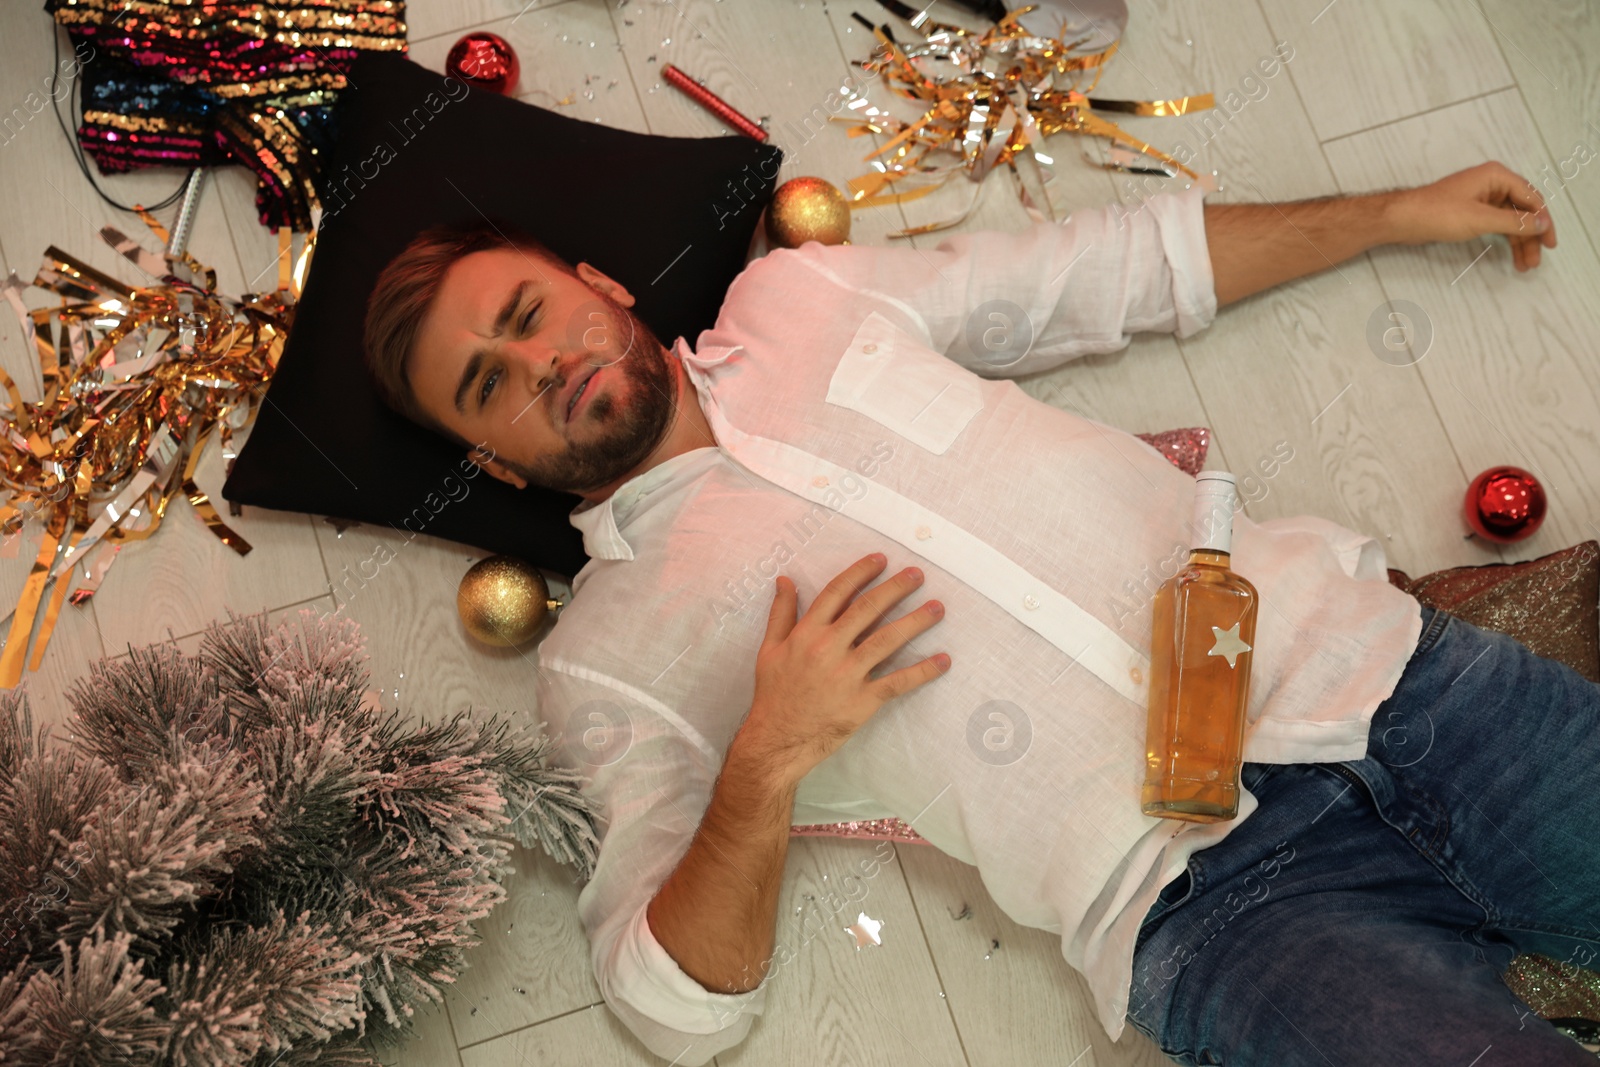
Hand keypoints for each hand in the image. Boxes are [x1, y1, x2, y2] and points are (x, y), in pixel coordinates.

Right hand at [738, 553, 948, 783]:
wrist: (777, 739)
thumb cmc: (773, 694)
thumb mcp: (769, 649)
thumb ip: (781, 613)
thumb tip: (786, 580)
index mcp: (806, 633)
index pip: (837, 593)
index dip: (860, 573)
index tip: (880, 559)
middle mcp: (828, 649)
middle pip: (867, 610)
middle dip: (895, 589)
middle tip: (918, 574)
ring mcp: (847, 675)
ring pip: (887, 641)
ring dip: (915, 622)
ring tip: (937, 608)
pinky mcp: (861, 701)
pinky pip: (897, 682)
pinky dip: (922, 671)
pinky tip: (943, 660)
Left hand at [1386, 161, 1555, 270]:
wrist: (1402, 219)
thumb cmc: (1438, 213)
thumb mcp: (1481, 219)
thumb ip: (1514, 222)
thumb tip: (1543, 224)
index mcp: (1497, 176)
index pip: (1531, 198)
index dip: (1543, 221)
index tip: (1550, 243)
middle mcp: (1492, 183)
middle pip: (1522, 211)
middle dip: (1530, 237)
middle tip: (1536, 261)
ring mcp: (1482, 198)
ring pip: (1509, 221)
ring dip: (1519, 242)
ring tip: (1525, 266)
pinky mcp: (1472, 211)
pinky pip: (1496, 225)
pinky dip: (1504, 240)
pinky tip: (1511, 256)